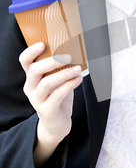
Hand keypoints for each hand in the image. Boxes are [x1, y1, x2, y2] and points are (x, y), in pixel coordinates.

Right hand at [19, 42, 82, 165]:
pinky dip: (69, 85)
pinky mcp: (47, 110)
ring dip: (64, 74)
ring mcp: (37, 100)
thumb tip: (76, 50)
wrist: (57, 124)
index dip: (31, 51)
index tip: (43, 43)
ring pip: (46, 83)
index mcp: (32, 77)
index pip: (25, 61)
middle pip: (35, 70)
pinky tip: (79, 79)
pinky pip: (57, 96)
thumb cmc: (57, 97)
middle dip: (52, 61)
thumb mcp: (57, 80)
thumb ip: (61, 68)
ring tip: (78, 68)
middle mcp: (31, 88)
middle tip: (68, 56)